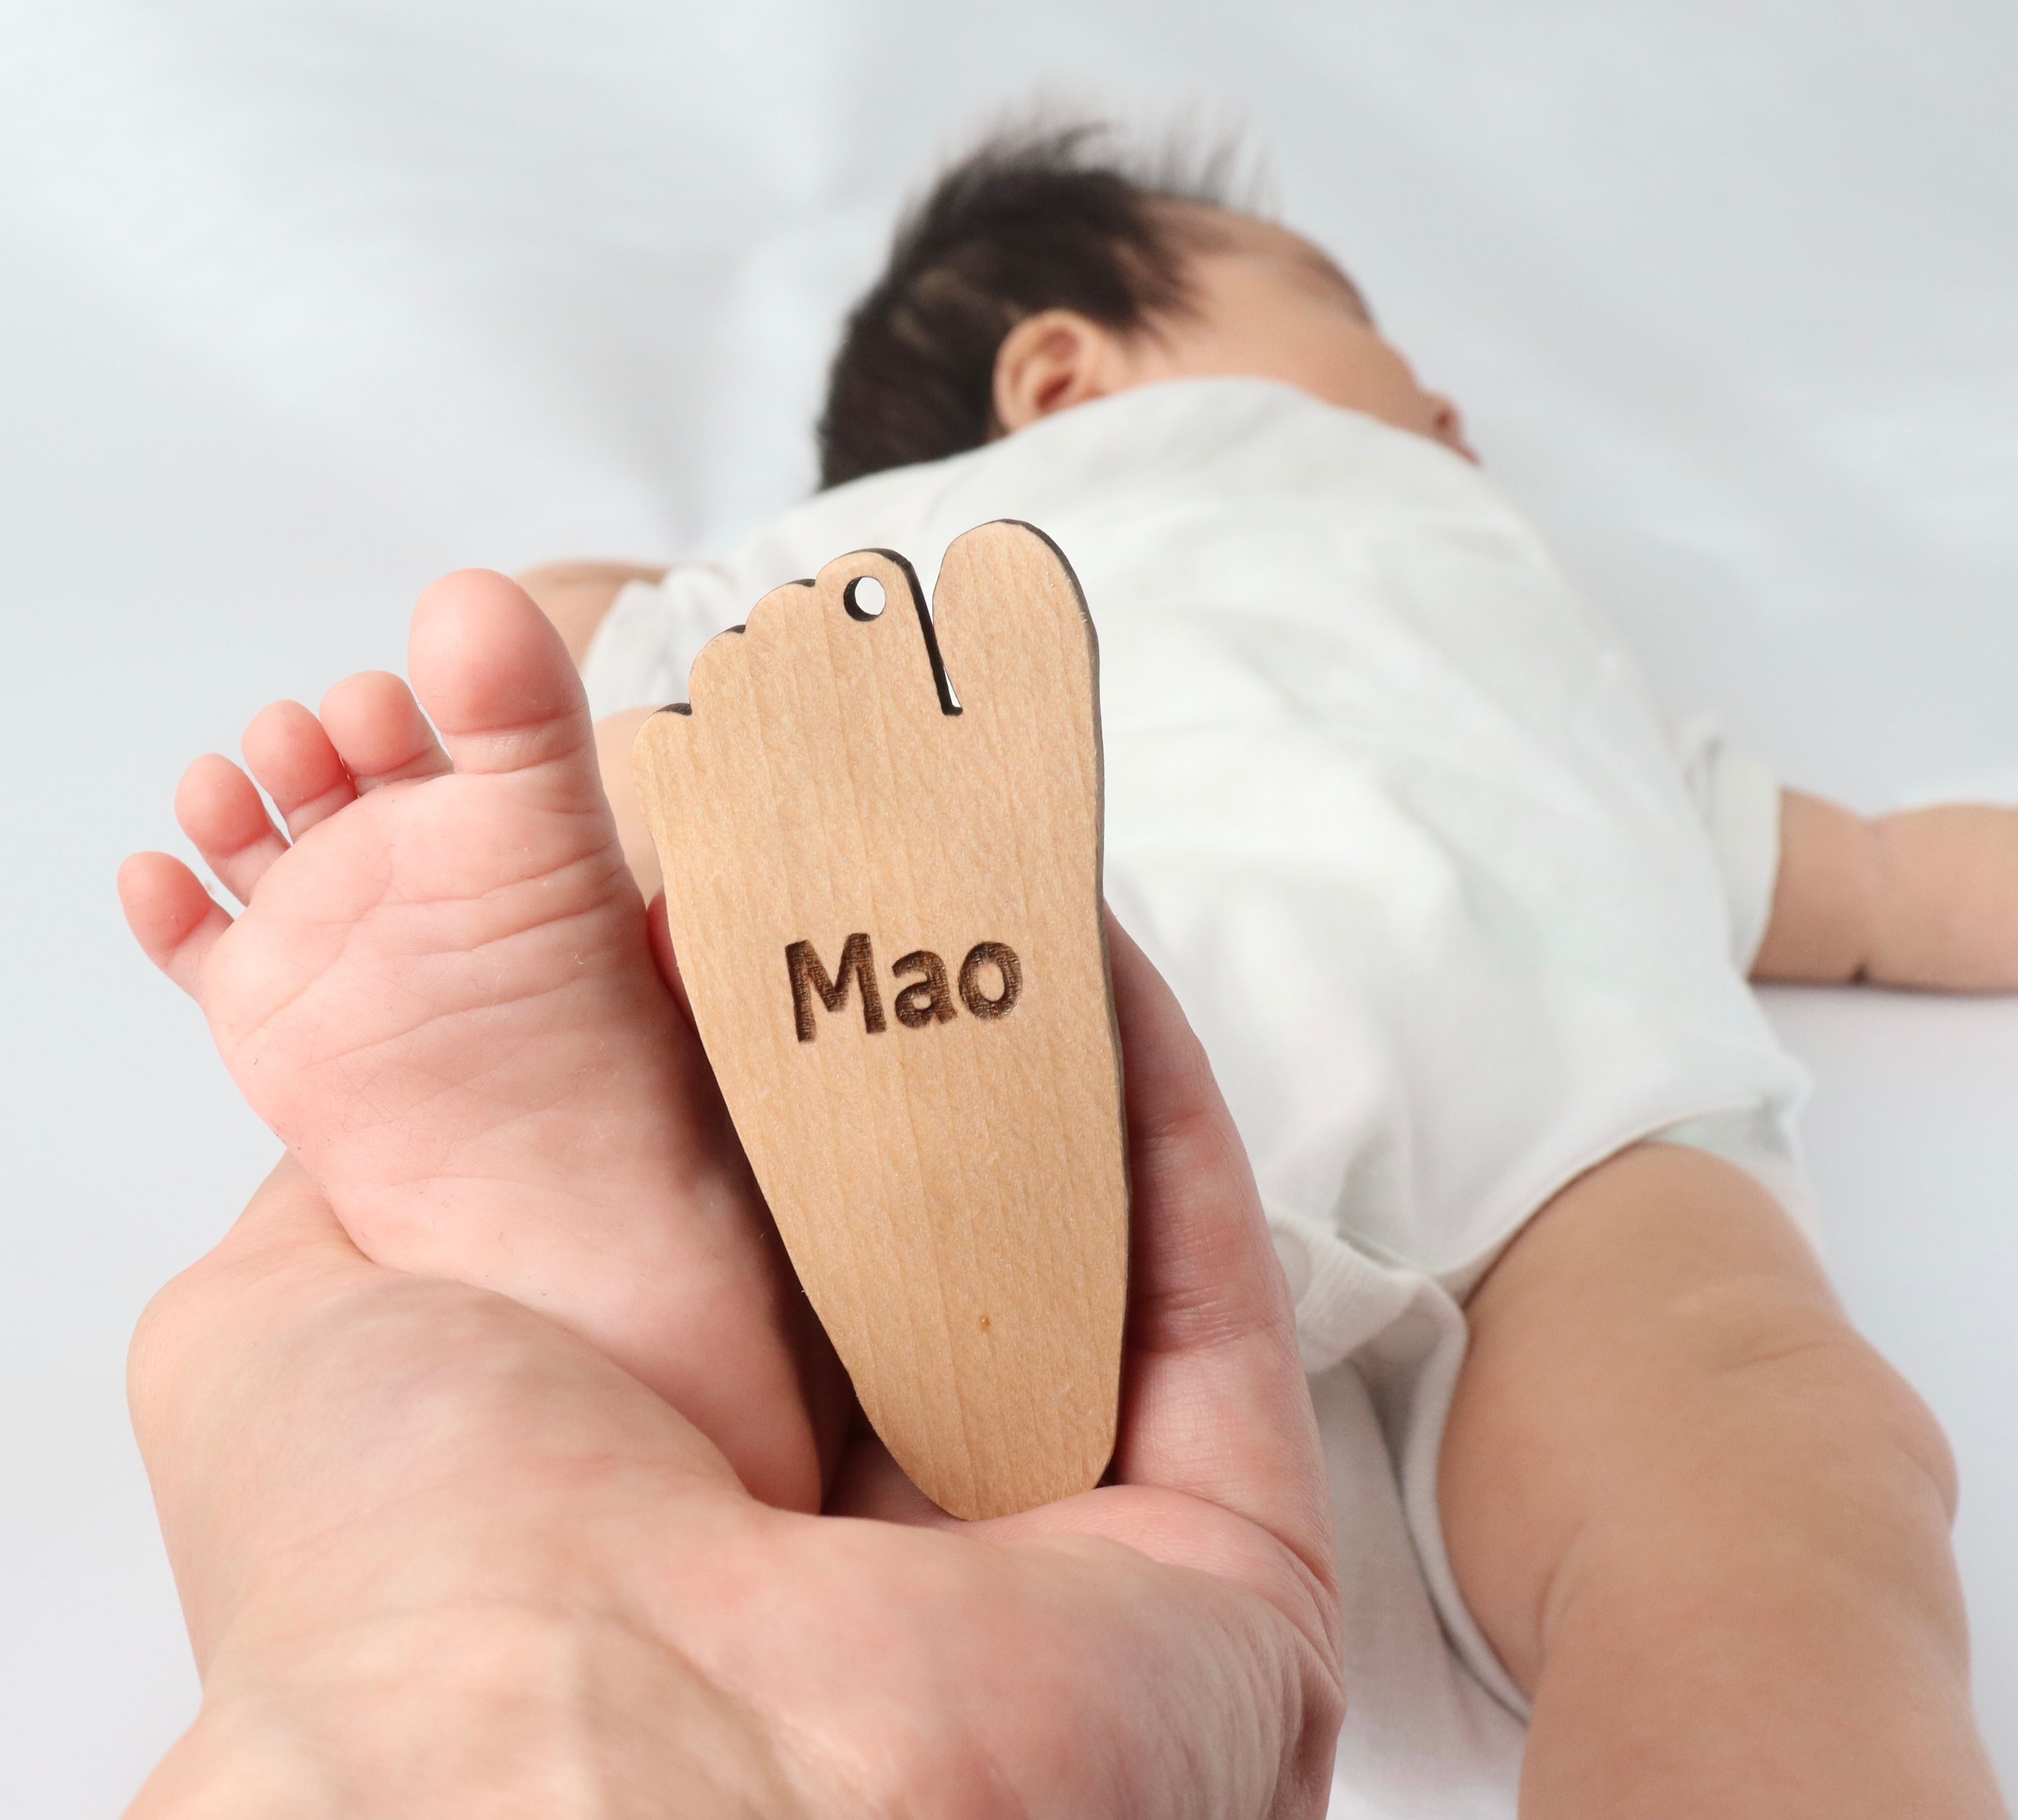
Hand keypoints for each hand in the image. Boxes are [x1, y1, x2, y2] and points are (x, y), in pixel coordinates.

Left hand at [126, 926, 1343, 1818]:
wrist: (615, 1784)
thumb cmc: (416, 1591)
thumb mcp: (280, 1346)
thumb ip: (341, 1214)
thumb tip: (390, 1117)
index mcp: (683, 1517)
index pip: (758, 1271)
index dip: (762, 1086)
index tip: (762, 925)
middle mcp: (881, 1557)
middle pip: (936, 1253)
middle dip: (921, 1060)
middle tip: (898, 875)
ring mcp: (1071, 1563)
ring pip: (1085, 1262)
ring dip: (1051, 1066)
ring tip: (1005, 877)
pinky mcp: (1231, 1562)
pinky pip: (1211, 1302)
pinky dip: (1162, 1124)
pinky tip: (1092, 963)